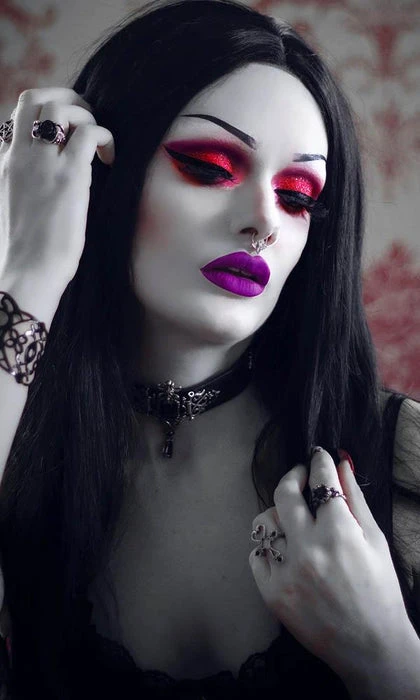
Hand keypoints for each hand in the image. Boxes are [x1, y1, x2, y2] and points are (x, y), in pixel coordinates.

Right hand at [0, 87, 113, 292]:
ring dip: (86, 116)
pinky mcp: (69, 176)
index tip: (64, 136)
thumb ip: (24, 188)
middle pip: (34, 99)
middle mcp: (20, 156)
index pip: (17, 118)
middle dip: (65, 101)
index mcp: (6, 164)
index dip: (43, 116)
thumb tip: (45, 189)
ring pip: (60, 108)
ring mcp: (43, 163)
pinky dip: (105, 137)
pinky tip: (110, 159)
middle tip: (86, 124)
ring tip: (98, 143)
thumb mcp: (14, 209)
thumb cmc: (26, 253)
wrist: (28, 272)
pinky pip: (89, 133)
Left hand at [249, 449, 419, 694]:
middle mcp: (307, 550)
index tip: (318, 455)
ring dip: (278, 516)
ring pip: (264, 523)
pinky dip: (269, 549)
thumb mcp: (375, 541)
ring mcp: (286, 573)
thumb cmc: (380, 592)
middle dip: (292, 476)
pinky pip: (257, 555)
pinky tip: (286, 552)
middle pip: (283, 494)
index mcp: (338, 535)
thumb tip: (342, 463)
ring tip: (294, 522)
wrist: (371, 647)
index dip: (319, 462)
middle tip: (300, 475)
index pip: (321, 481)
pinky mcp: (271, 593)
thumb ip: (355, 499)